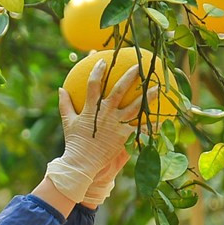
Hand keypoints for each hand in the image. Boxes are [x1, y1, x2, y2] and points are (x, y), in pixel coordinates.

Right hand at [46, 59, 157, 202]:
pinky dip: (151, 124)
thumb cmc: (74, 143)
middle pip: (119, 91)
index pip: (93, 85)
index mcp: (91, 109)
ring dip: (147, 96)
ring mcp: (116, 125)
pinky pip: (140, 128)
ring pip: (135, 107)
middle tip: (138, 66)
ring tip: (158, 86)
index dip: (98, 71)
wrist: (81, 164)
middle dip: (129, 77)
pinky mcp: (124, 136)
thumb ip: (65, 104)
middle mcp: (105, 114)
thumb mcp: (68, 121)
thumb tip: (61, 88)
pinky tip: (163, 119)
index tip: (103, 60)